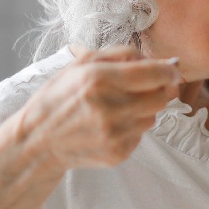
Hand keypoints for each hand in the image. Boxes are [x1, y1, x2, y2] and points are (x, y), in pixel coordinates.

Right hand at [15, 46, 179, 170]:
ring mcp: (115, 134)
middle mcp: (109, 108)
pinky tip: (110, 124)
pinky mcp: (118, 153)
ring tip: (119, 106)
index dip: (169, 70)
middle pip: (162, 96)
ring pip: (154, 116)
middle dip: (160, 88)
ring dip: (145, 108)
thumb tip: (164, 61)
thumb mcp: (82, 64)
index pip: (156, 73)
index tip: (171, 69)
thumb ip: (124, 55)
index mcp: (99, 79)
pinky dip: (133, 127)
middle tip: (147, 86)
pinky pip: (141, 135)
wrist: (37, 140)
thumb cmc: (60, 97)